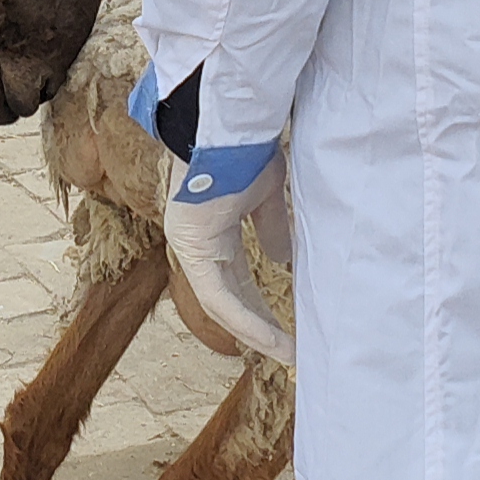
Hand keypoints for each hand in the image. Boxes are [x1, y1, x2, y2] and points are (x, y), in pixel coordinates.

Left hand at [163, 142, 292, 364]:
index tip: (286, 328)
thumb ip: (272, 229)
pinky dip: (245, 320)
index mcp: (214, 230)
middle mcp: (197, 243)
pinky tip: (270, 339)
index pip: (235, 280)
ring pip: (222, 304)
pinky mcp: (190, 246)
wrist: (231, 125)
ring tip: (286, 354)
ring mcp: (190, 245)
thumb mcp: (267, 195)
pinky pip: (217, 295)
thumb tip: (283, 259)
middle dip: (261, 326)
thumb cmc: (247, 149)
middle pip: (229, 298)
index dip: (260, 306)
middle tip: (289, 351)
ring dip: (256, 332)